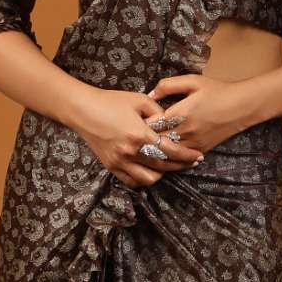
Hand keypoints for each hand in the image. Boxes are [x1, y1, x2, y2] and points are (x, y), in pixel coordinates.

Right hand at [68, 85, 206, 188]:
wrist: (83, 110)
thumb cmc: (111, 101)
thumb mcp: (139, 100)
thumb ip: (159, 111)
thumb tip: (171, 123)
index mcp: (140, 134)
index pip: (170, 150)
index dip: (187, 155)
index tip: (198, 156)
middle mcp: (131, 151)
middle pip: (163, 166)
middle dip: (180, 165)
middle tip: (191, 162)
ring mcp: (120, 161)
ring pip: (148, 179)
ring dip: (162, 174)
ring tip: (170, 167)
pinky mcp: (111, 166)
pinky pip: (132, 181)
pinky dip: (144, 179)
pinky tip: (151, 172)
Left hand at [144, 74, 254, 152]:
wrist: (242, 106)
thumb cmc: (217, 90)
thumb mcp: (192, 81)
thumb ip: (168, 85)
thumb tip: (149, 94)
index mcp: (180, 113)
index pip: (151, 124)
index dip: (140, 123)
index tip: (136, 120)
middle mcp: (185, 131)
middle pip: (156, 141)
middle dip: (145, 138)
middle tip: (137, 134)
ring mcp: (193, 143)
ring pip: (166, 153)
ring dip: (156, 149)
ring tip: (147, 144)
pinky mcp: (200, 150)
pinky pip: (180, 159)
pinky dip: (170, 156)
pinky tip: (164, 151)